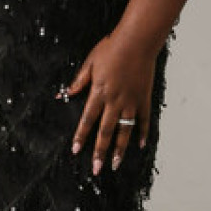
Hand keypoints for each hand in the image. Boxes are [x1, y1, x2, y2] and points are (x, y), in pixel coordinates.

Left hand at [62, 30, 156, 173]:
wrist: (138, 40)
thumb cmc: (112, 48)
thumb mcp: (90, 62)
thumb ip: (80, 80)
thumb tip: (65, 93)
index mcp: (99, 92)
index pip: (87, 120)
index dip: (81, 136)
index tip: (76, 150)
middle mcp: (115, 101)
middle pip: (105, 132)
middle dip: (99, 152)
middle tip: (96, 169)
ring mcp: (131, 102)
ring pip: (125, 131)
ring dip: (120, 150)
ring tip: (116, 164)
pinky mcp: (144, 99)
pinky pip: (144, 120)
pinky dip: (143, 133)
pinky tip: (140, 145)